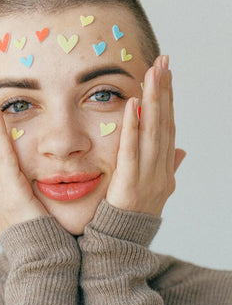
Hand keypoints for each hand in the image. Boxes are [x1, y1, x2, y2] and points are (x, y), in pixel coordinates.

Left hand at [106, 55, 185, 215]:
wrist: (124, 242)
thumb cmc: (136, 213)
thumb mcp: (157, 188)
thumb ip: (168, 166)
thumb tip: (182, 151)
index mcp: (164, 167)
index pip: (168, 127)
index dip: (169, 100)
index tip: (166, 74)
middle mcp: (160, 168)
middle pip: (164, 123)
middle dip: (164, 91)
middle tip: (163, 61)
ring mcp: (147, 175)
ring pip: (153, 132)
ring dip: (154, 101)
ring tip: (154, 73)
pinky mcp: (129, 183)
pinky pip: (131, 151)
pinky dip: (133, 127)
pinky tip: (133, 104)